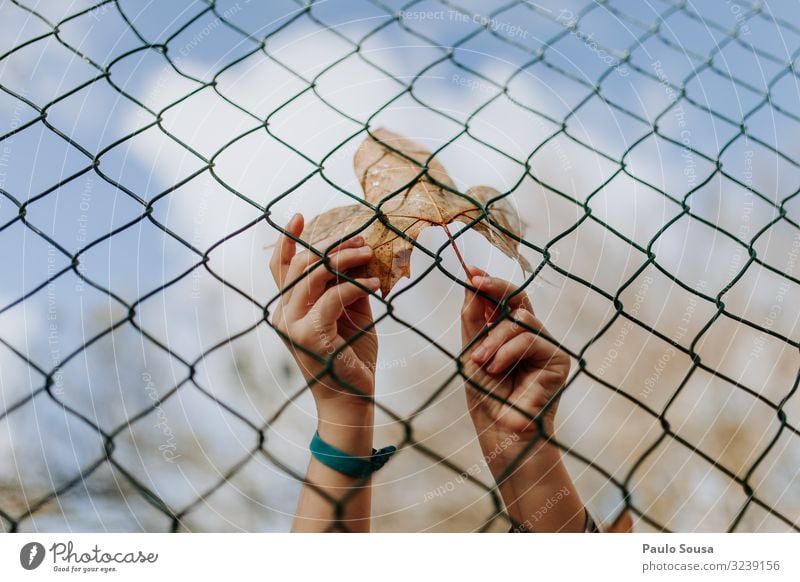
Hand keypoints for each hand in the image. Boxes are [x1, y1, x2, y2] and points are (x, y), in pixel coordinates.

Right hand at [269, 213, 380, 417]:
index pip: (280, 268)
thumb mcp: (350, 314)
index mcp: (289, 309)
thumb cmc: (352, 356)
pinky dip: (356, 287)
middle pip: (300, 265)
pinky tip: (375, 285)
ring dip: (345, 260)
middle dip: (332, 246)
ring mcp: (293, 325)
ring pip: (313, 275)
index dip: (287, 240)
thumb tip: (357, 255)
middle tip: (361, 241)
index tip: (300, 216)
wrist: (352, 399)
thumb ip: (346, 287)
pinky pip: (332, 298)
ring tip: (370, 255)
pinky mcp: (309, 336)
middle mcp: (283, 315)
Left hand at [460, 267, 584, 531]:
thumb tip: (471, 283)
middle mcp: (530, 335)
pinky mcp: (558, 360)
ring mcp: (546, 346)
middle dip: (496, 287)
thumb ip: (473, 318)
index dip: (489, 283)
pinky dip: (508, 351)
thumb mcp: (471, 350)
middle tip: (476, 282)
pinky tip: (498, 368)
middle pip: (519, 297)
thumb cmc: (485, 394)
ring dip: (495, 338)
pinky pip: (531, 339)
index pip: (504, 299)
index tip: (470, 272)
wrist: (498, 428)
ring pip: (521, 320)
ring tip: (481, 360)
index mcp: (509, 332)